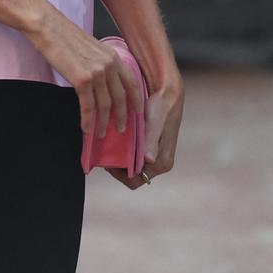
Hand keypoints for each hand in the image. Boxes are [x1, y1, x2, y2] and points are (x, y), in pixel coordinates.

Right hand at [23, 5, 143, 137]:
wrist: (48, 27)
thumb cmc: (64, 36)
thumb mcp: (91, 47)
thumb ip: (100, 62)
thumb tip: (102, 80)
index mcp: (112, 56)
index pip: (131, 83)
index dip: (135, 100)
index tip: (137, 112)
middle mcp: (109, 64)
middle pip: (120, 97)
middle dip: (121, 116)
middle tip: (120, 129)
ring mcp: (97, 72)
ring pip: (105, 105)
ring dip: (104, 123)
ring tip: (101, 134)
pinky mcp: (82, 79)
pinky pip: (88, 106)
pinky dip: (88, 120)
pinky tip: (86, 129)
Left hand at [105, 74, 184, 189]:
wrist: (168, 92)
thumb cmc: (162, 106)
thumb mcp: (156, 121)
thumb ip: (152, 140)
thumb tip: (149, 159)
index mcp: (162, 163)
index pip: (135, 181)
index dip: (119, 174)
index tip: (107, 160)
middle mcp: (159, 163)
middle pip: (132, 174)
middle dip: (117, 165)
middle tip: (104, 150)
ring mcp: (154, 155)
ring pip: (131, 164)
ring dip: (119, 157)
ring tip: (108, 143)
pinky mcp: (149, 147)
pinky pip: (133, 155)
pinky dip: (123, 150)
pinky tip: (115, 138)